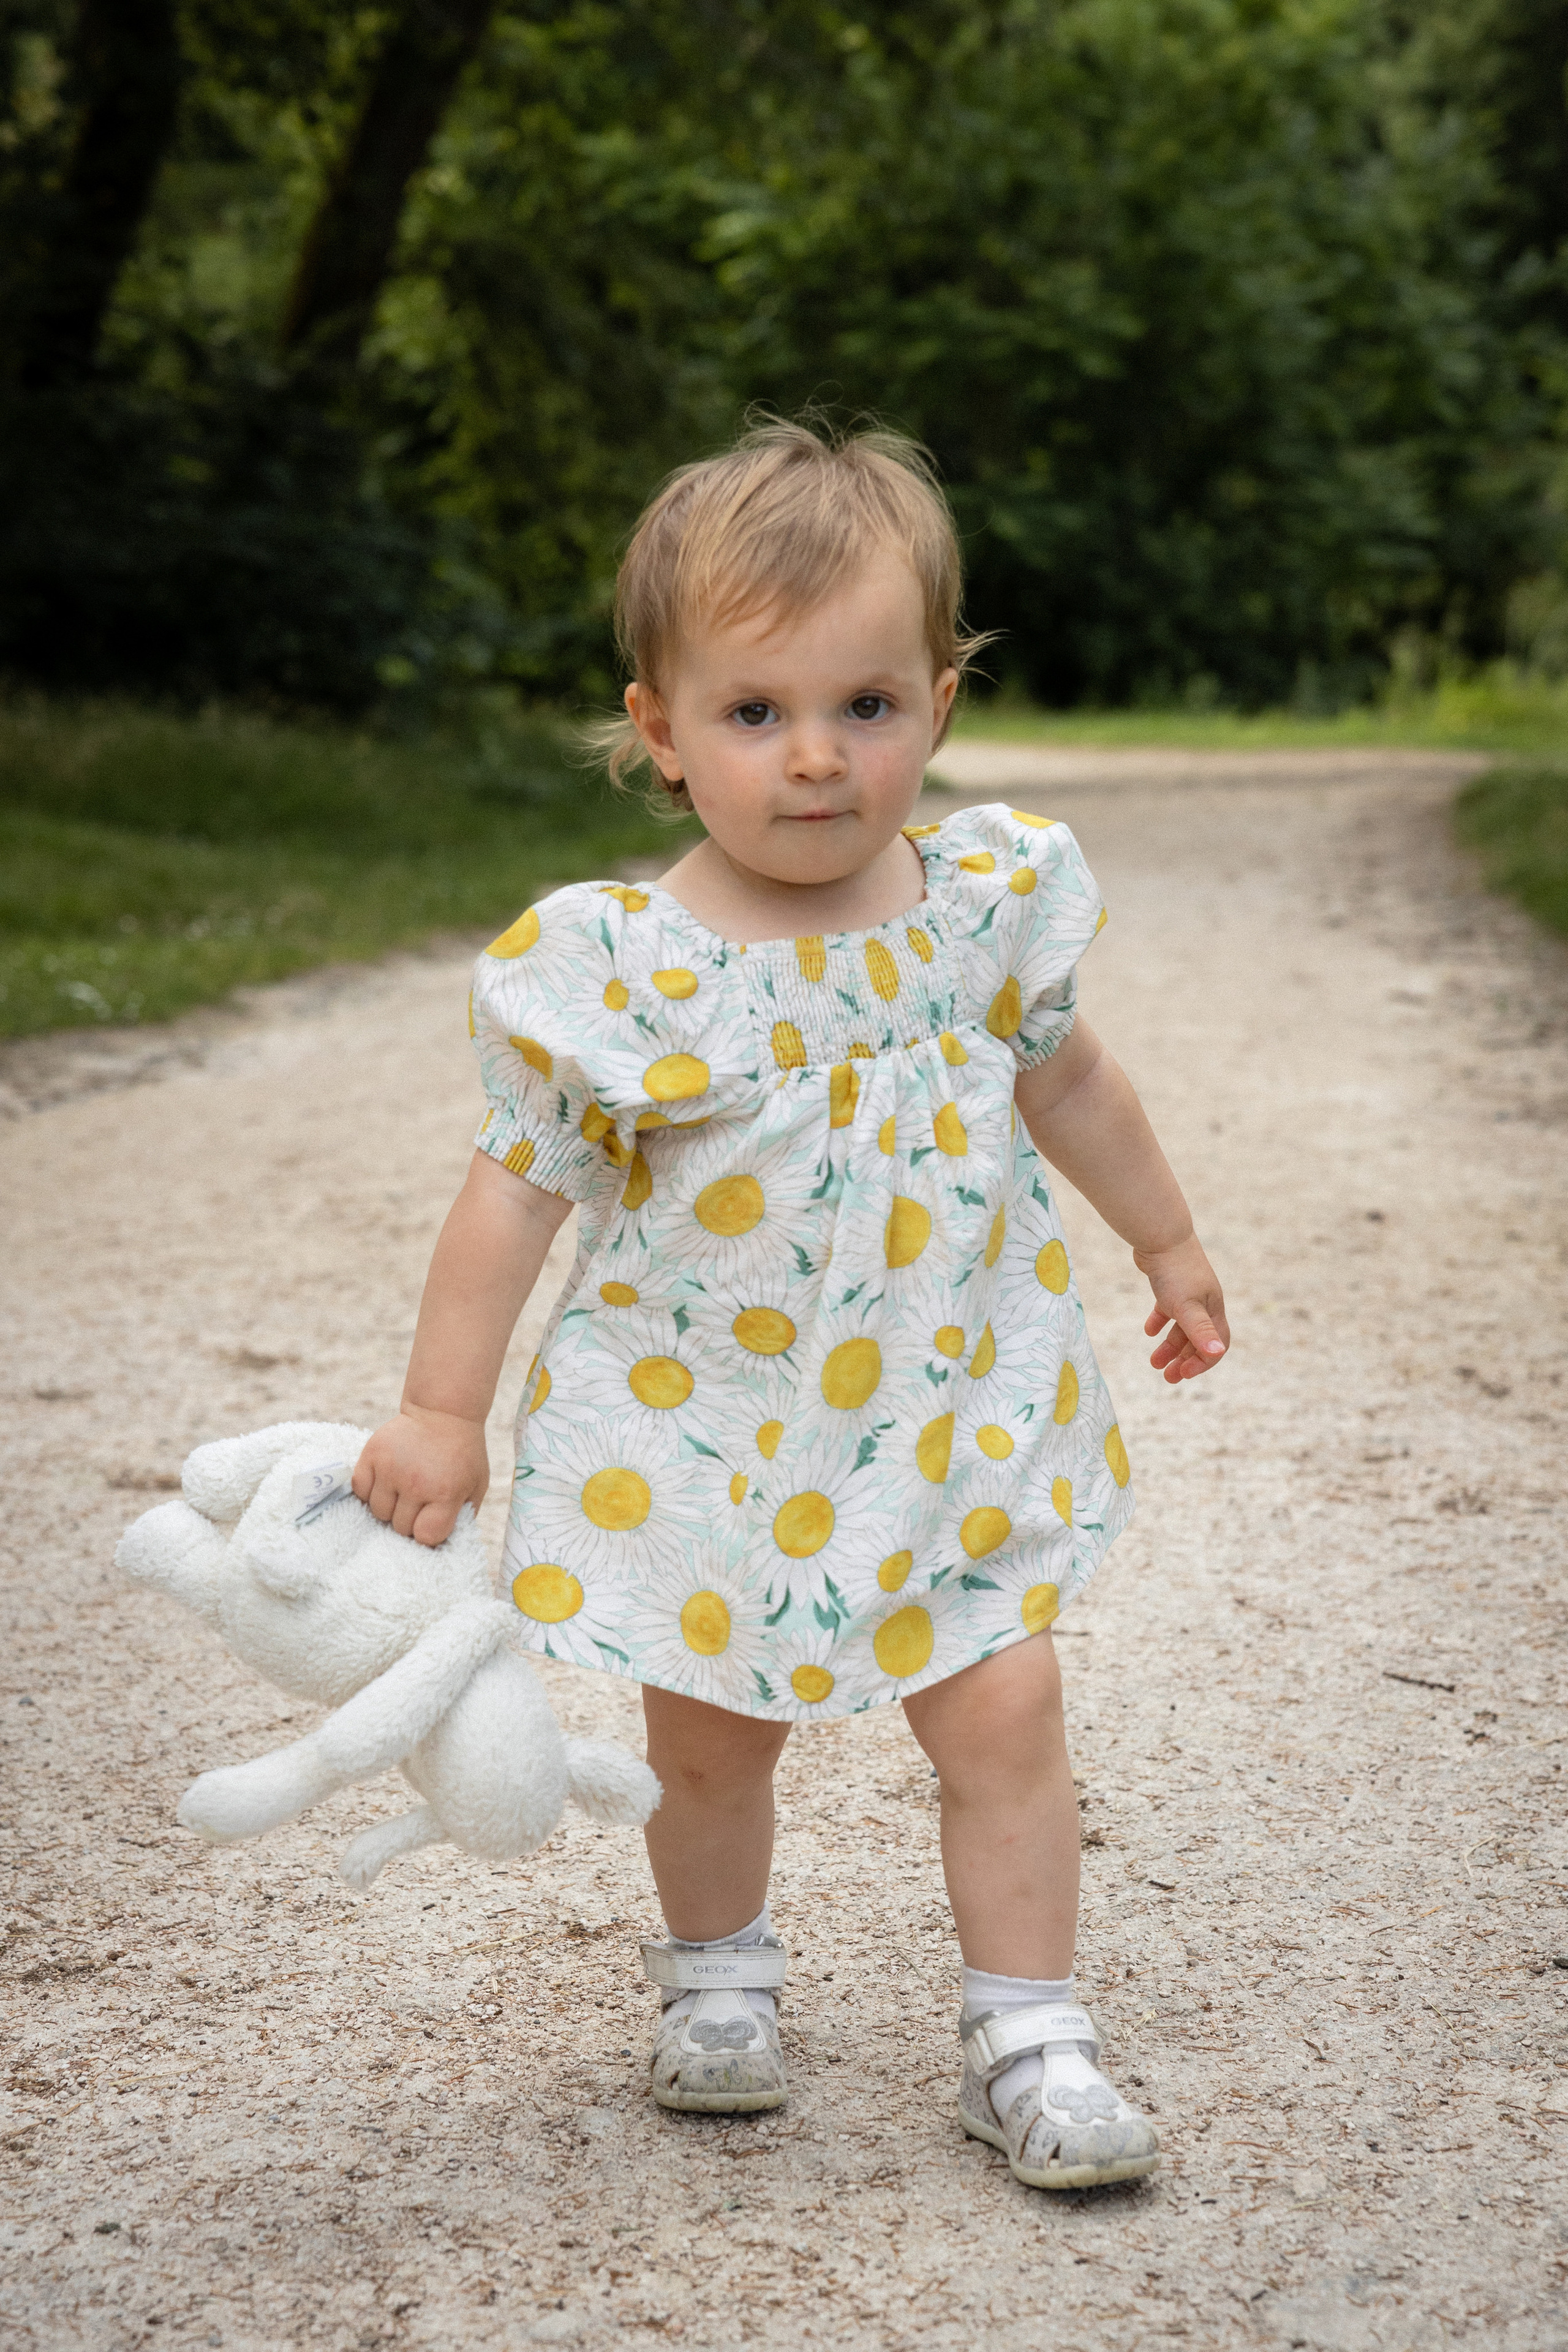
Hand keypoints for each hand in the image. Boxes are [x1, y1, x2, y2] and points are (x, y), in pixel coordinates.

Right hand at [352, 1405, 490, 1547]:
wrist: (444, 1411)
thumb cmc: (463, 1453)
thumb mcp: (476, 1485)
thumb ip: (463, 1516)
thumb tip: (443, 1544)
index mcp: (445, 1492)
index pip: (426, 1536)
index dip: (428, 1533)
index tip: (431, 1522)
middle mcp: (416, 1482)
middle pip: (400, 1527)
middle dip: (409, 1520)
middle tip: (418, 1503)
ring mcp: (391, 1468)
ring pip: (378, 1512)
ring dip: (390, 1508)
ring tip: (403, 1491)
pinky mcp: (372, 1454)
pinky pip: (360, 1490)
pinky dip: (370, 1491)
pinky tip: (386, 1482)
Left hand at [1134, 1233, 1229, 1384]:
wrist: (1159, 1236)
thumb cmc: (1175, 1271)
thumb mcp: (1187, 1306)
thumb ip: (1200, 1330)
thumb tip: (1217, 1352)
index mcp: (1213, 1308)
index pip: (1216, 1343)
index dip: (1203, 1362)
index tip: (1183, 1375)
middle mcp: (1204, 1301)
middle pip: (1198, 1338)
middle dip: (1184, 1360)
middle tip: (1167, 1377)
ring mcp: (1187, 1292)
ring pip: (1181, 1326)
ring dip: (1169, 1346)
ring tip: (1153, 1362)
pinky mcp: (1169, 1284)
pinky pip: (1167, 1309)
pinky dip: (1159, 1322)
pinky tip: (1148, 1331)